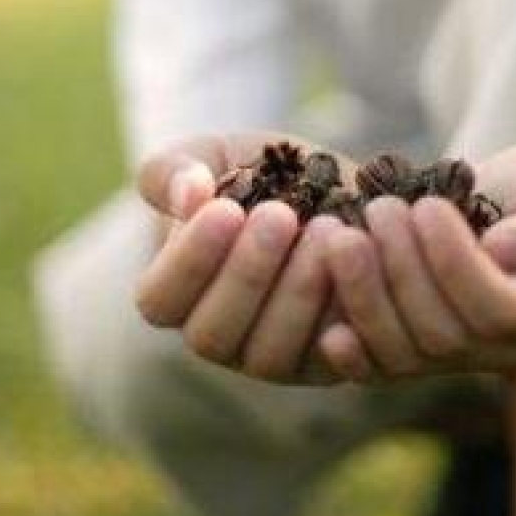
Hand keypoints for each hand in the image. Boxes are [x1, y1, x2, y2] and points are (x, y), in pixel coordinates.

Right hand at [135, 132, 354, 383]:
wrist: (328, 184)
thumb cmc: (255, 170)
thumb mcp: (211, 155)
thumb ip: (176, 170)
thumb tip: (188, 193)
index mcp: (177, 292)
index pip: (161, 300)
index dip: (190, 260)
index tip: (225, 209)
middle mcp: (217, 333)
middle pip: (211, 334)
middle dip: (247, 274)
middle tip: (280, 215)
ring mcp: (268, 355)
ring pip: (268, 354)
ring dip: (296, 292)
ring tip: (325, 229)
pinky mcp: (322, 359)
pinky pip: (327, 357)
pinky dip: (340, 309)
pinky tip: (355, 258)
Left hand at [315, 141, 515, 382]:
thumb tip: (507, 254)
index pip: (497, 309)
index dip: (455, 262)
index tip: (428, 205)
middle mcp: (504, 348)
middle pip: (443, 334)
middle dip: (401, 269)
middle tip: (379, 209)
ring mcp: (457, 356)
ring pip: (405, 354)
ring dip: (365, 295)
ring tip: (341, 235)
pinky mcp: (415, 349)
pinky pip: (382, 370)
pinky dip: (353, 355)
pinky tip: (328, 327)